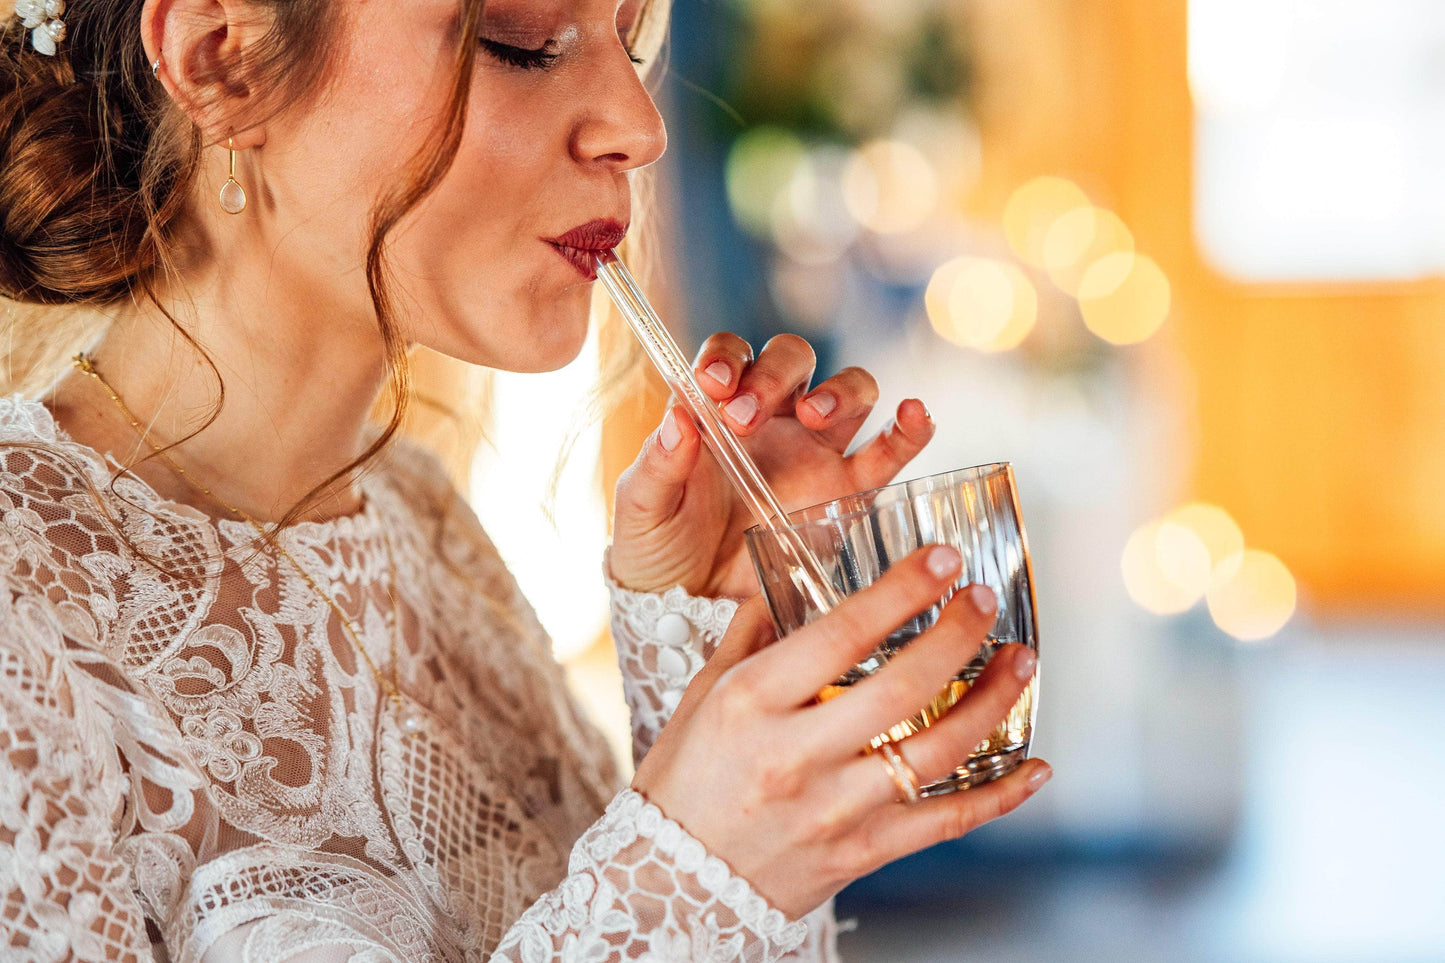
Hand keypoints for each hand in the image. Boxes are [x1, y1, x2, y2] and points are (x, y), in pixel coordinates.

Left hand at [610, 332, 935, 596]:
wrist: (690, 609)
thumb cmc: (658, 548)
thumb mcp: (641, 509)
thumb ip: (658, 464)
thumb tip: (678, 417)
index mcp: (717, 410)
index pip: (731, 355)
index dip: (727, 357)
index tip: (714, 384)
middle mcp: (773, 419)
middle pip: (794, 360)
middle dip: (775, 375)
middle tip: (746, 417)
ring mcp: (816, 453)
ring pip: (849, 391)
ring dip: (840, 391)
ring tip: (818, 417)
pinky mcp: (849, 494)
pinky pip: (890, 452)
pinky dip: (910, 429)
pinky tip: (913, 415)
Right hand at [631, 545, 1050, 918]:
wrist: (670, 883)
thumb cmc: (683, 782)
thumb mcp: (703, 695)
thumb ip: (750, 635)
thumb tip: (788, 581)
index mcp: (752, 701)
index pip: (841, 633)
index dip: (901, 591)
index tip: (941, 559)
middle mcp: (795, 753)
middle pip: (902, 686)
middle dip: (957, 634)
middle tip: (983, 600)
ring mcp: (833, 808)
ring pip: (935, 751)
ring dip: (991, 702)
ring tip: (1020, 662)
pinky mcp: (859, 854)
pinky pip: (943, 823)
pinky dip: (998, 796)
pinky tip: (1033, 767)